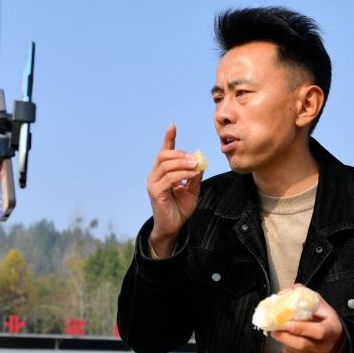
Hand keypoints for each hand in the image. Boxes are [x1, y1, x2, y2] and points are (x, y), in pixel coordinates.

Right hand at [146, 124, 202, 256]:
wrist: (173, 227)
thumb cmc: (180, 208)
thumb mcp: (192, 189)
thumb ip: (195, 175)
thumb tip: (201, 162)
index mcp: (162, 172)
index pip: (164, 151)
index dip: (168, 138)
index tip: (172, 126)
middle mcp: (154, 175)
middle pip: (164, 155)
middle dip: (181, 153)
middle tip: (196, 158)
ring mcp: (153, 183)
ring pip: (166, 164)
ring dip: (183, 163)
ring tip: (196, 165)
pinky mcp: (155, 192)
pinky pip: (169, 178)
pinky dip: (182, 174)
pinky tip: (191, 175)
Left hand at [270, 289, 344, 352]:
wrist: (335, 339)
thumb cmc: (325, 319)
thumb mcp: (321, 305)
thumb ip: (305, 295)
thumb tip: (286, 291)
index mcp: (331, 329)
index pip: (318, 332)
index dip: (301, 328)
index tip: (287, 323)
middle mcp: (326, 345)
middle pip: (303, 344)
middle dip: (285, 336)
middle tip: (274, 328)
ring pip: (297, 351)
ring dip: (283, 341)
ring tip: (276, 332)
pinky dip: (286, 348)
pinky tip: (285, 340)